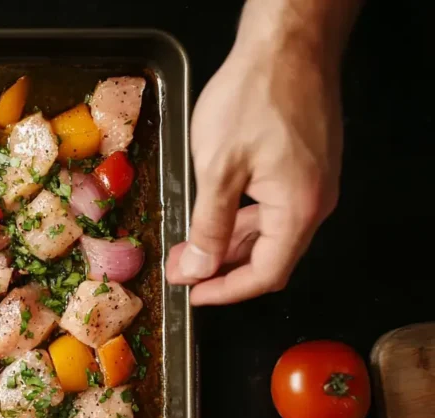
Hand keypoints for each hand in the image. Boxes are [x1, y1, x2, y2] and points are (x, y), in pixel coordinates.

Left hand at [165, 0, 353, 304]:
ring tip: (187, 244)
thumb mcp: (217, 167)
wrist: (287, 44)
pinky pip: (271, 205)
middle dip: (221, 267)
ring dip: (227, 242)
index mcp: (298, 209)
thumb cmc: (255, 95)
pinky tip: (210, 213)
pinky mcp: (303, 164)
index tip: (193, 295)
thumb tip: (200, 267)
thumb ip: (208, 224)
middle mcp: (313, 201)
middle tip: (181, 268)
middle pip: (268, 256)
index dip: (226, 291)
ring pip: (267, 230)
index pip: (266, 274)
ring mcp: (311, 182)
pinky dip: (240, 216)